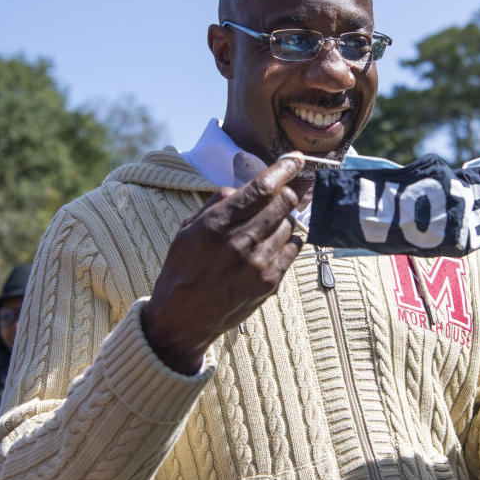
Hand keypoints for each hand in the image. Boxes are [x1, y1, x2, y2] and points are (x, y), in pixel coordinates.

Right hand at [142, 155, 305, 373]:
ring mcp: (257, 264)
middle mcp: (239, 242)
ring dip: (283, 220)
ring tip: (264, 229)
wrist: (182, 320)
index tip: (296, 159)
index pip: (260, 187)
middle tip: (284, 193)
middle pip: (283, 203)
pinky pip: (293, 249)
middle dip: (287, 193)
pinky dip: (288, 241)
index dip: (284, 169)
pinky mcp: (270, 282)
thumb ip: (216, 204)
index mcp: (215, 225)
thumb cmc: (183, 270)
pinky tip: (272, 245)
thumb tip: (244, 186)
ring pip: (290, 225)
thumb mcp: (187, 230)